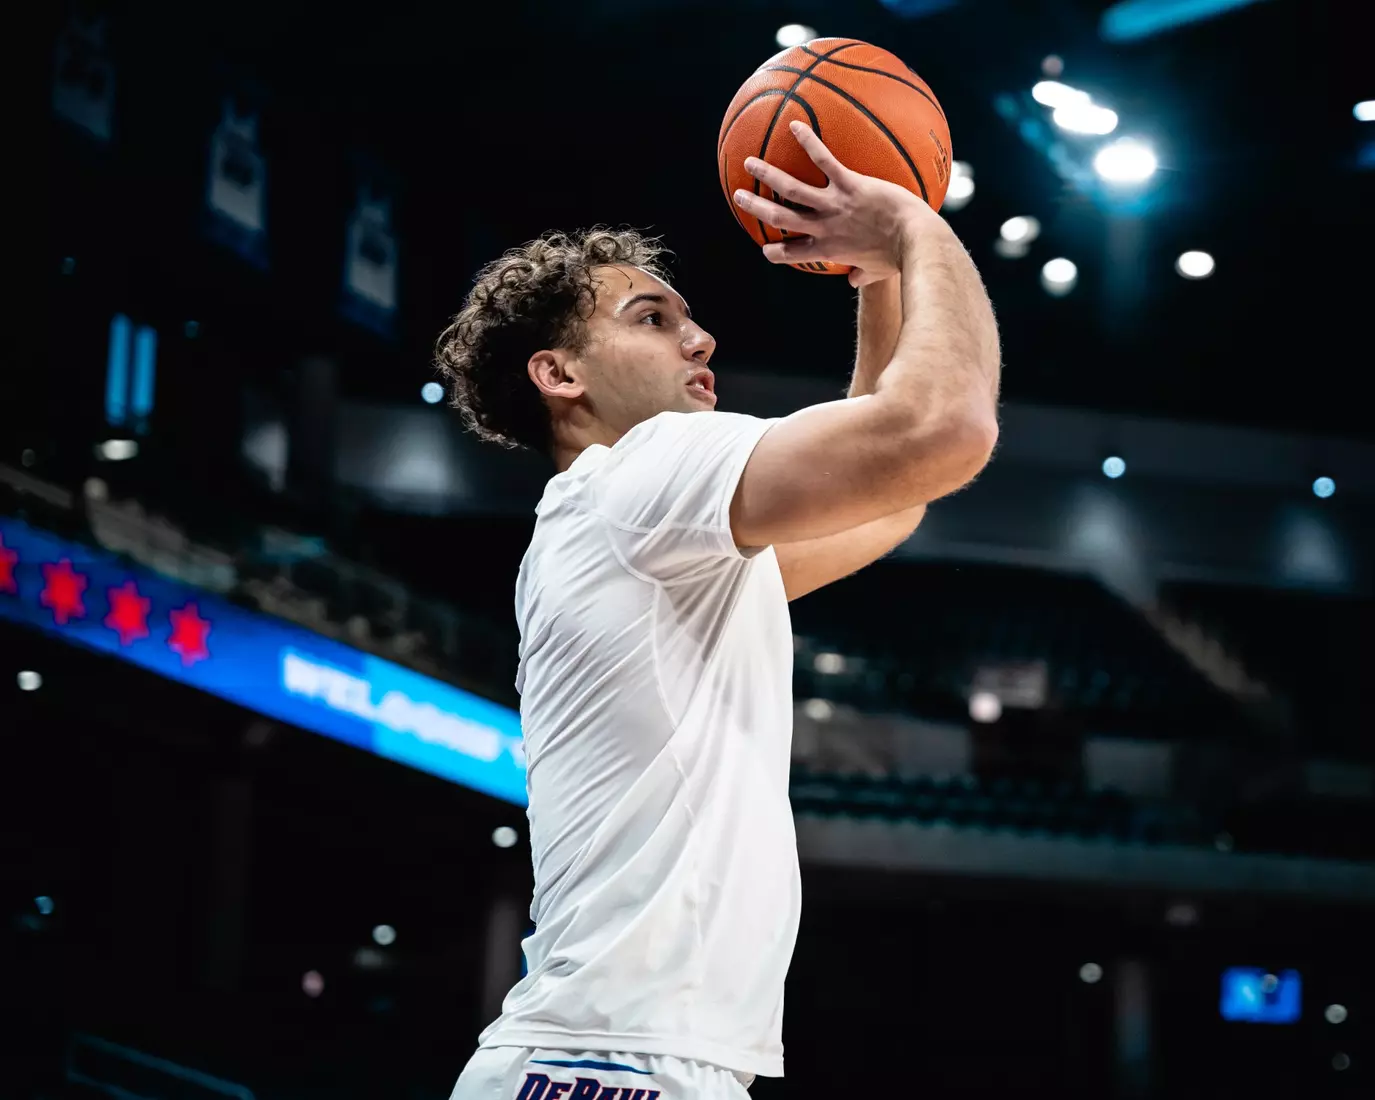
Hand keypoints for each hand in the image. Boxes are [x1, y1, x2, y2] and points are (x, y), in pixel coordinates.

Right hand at [733, 120, 938, 286]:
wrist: (916, 241)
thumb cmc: (901, 258)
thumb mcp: (876, 272)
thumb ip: (862, 275)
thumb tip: (856, 280)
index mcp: (828, 250)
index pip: (792, 254)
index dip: (775, 252)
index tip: (766, 248)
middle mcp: (824, 228)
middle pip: (780, 218)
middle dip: (756, 207)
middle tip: (739, 195)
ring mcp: (834, 205)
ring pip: (791, 189)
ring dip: (768, 175)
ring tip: (749, 163)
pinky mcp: (850, 184)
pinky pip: (824, 160)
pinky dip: (808, 142)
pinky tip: (795, 125)